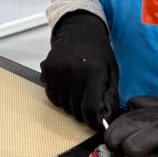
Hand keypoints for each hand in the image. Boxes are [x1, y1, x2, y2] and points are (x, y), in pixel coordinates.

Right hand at [39, 11, 118, 127]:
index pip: (91, 108)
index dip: (94, 121)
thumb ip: (110, 98)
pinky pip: (52, 96)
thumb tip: (106, 122)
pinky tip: (67, 86)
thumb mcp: (111, 73)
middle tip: (88, 102)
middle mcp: (73, 71)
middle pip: (75, 109)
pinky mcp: (46, 70)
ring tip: (78, 91)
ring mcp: (57, 71)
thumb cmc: (98, 54)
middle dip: (83, 112)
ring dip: (71, 105)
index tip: (96, 124)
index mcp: (93, 72)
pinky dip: (60, 97)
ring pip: (63, 105)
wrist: (79, 32)